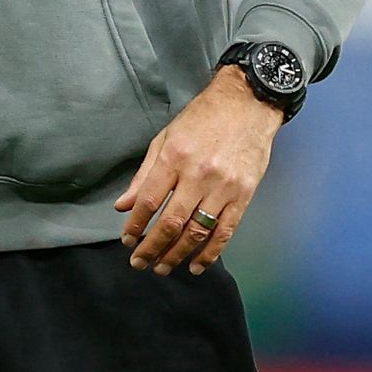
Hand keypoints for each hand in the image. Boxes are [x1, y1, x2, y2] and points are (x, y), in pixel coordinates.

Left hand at [117, 65, 280, 274]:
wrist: (247, 104)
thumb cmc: (203, 119)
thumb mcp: (166, 138)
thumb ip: (144, 174)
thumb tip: (124, 206)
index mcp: (174, 157)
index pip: (149, 201)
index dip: (135, 226)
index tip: (127, 241)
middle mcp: (198, 174)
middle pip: (171, 222)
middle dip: (152, 247)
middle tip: (140, 263)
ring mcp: (223, 186)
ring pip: (197, 231)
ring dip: (177, 254)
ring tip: (163, 267)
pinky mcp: (244, 194)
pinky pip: (225, 231)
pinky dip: (210, 253)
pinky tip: (196, 266)